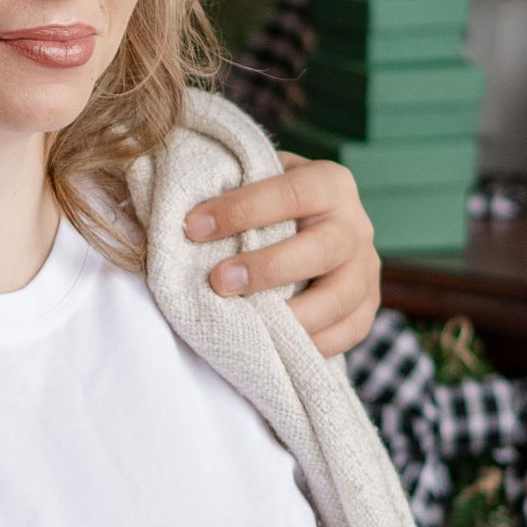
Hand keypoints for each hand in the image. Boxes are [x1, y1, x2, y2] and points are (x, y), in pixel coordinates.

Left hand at [186, 157, 380, 353]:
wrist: (311, 225)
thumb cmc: (267, 204)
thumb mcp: (255, 180)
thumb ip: (224, 190)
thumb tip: (160, 223)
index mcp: (330, 183)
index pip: (293, 192)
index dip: (243, 209)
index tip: (193, 227)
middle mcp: (356, 225)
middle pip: (322, 248)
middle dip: (268, 268)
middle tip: (219, 280)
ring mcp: (366, 269)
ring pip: (339, 298)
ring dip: (291, 315)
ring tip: (247, 324)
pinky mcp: (366, 307)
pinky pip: (348, 333)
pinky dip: (312, 344)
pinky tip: (274, 346)